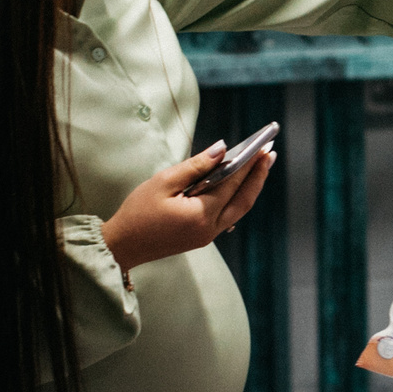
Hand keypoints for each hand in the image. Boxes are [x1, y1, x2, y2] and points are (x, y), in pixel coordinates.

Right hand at [99, 141, 275, 270]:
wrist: (122, 246)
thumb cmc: (138, 212)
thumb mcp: (164, 182)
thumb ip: (196, 166)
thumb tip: (222, 150)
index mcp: (200, 215)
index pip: (232, 184)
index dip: (249, 163)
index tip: (262, 145)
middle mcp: (210, 229)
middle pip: (244, 200)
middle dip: (258, 176)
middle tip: (270, 153)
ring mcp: (207, 236)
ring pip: (238, 210)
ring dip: (250, 187)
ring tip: (260, 166)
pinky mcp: (202, 238)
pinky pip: (227, 216)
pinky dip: (236, 199)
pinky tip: (239, 185)